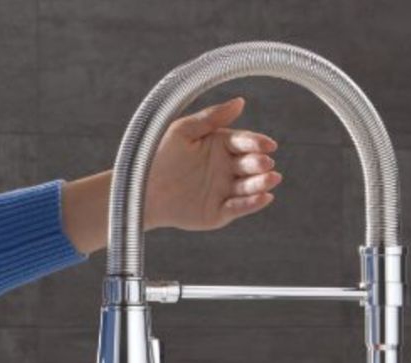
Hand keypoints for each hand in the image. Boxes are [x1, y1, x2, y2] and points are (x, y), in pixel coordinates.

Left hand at [145, 96, 280, 230]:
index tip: (267, 144)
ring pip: (248, 186)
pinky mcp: (218, 212)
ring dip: (261, 183)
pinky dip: (252, 204)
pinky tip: (264, 197)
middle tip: (264, 162)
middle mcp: (225, 168)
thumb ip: (211, 118)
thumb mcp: (183, 131)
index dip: (256, 142)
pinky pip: (238, 207)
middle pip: (249, 164)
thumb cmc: (156, 156)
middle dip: (259, 163)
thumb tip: (240, 102)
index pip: (244, 142)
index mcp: (220, 146)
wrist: (139, 189)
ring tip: (271, 178)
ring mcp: (223, 191)